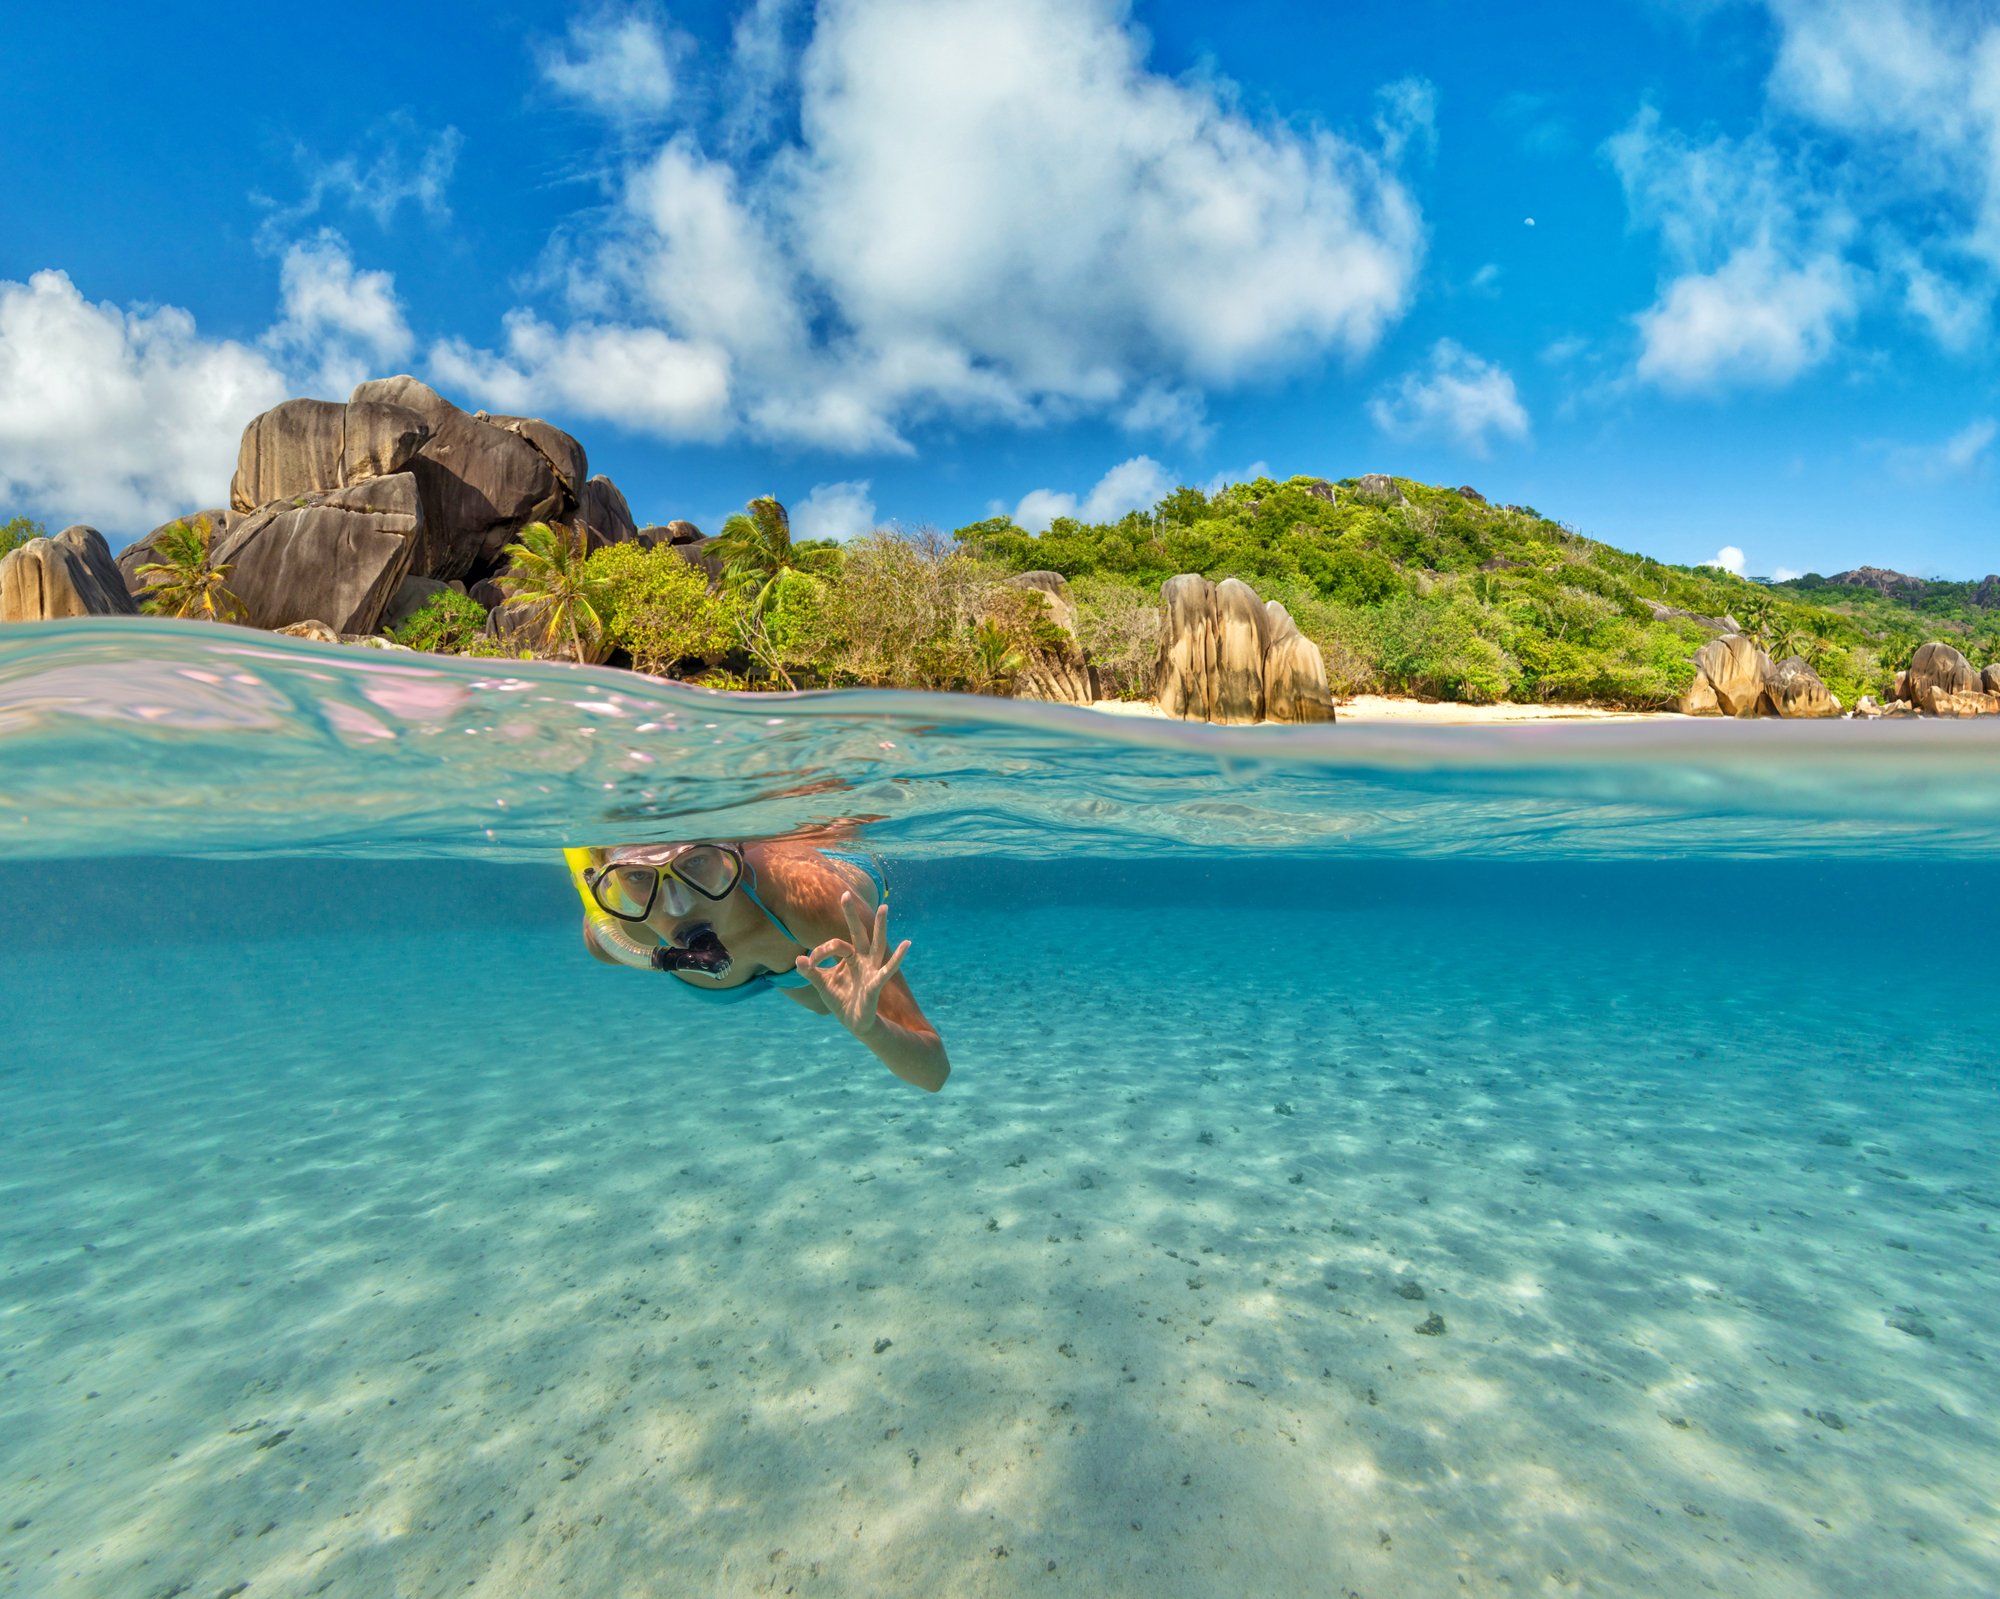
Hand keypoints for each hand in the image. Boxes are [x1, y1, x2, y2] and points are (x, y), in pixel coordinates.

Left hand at [796, 893, 909, 1038]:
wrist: (854, 1023)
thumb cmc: (841, 1000)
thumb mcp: (822, 984)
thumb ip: (810, 972)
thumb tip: (798, 959)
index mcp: (850, 958)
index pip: (835, 945)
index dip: (820, 952)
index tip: (808, 964)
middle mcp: (862, 960)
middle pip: (858, 933)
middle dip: (851, 915)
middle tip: (845, 893)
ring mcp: (871, 970)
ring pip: (876, 944)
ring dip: (880, 926)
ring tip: (884, 907)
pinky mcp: (876, 983)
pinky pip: (888, 969)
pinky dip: (898, 957)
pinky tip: (907, 944)